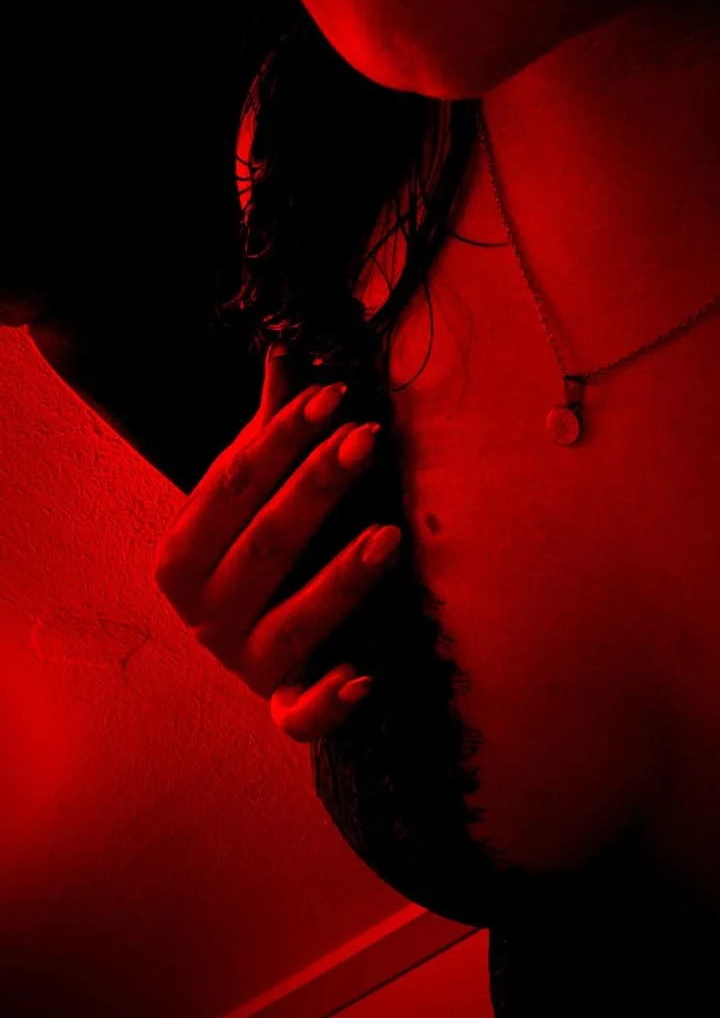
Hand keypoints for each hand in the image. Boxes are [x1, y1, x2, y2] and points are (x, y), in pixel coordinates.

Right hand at [153, 345, 402, 741]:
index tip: (333, 395)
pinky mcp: (279, 706)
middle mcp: (201, 613)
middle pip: (264, 545)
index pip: (230, 485)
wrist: (246, 638)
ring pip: (290, 623)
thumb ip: (265, 430)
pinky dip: (328, 701)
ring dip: (340, 580)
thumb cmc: (251, 551)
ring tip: (391, 536)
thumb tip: (286, 353)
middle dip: (316, 488)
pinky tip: (365, 676)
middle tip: (368, 437)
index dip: (281, 438)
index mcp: (181, 555)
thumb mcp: (249, 494)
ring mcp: (240, 664)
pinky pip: (298, 716)